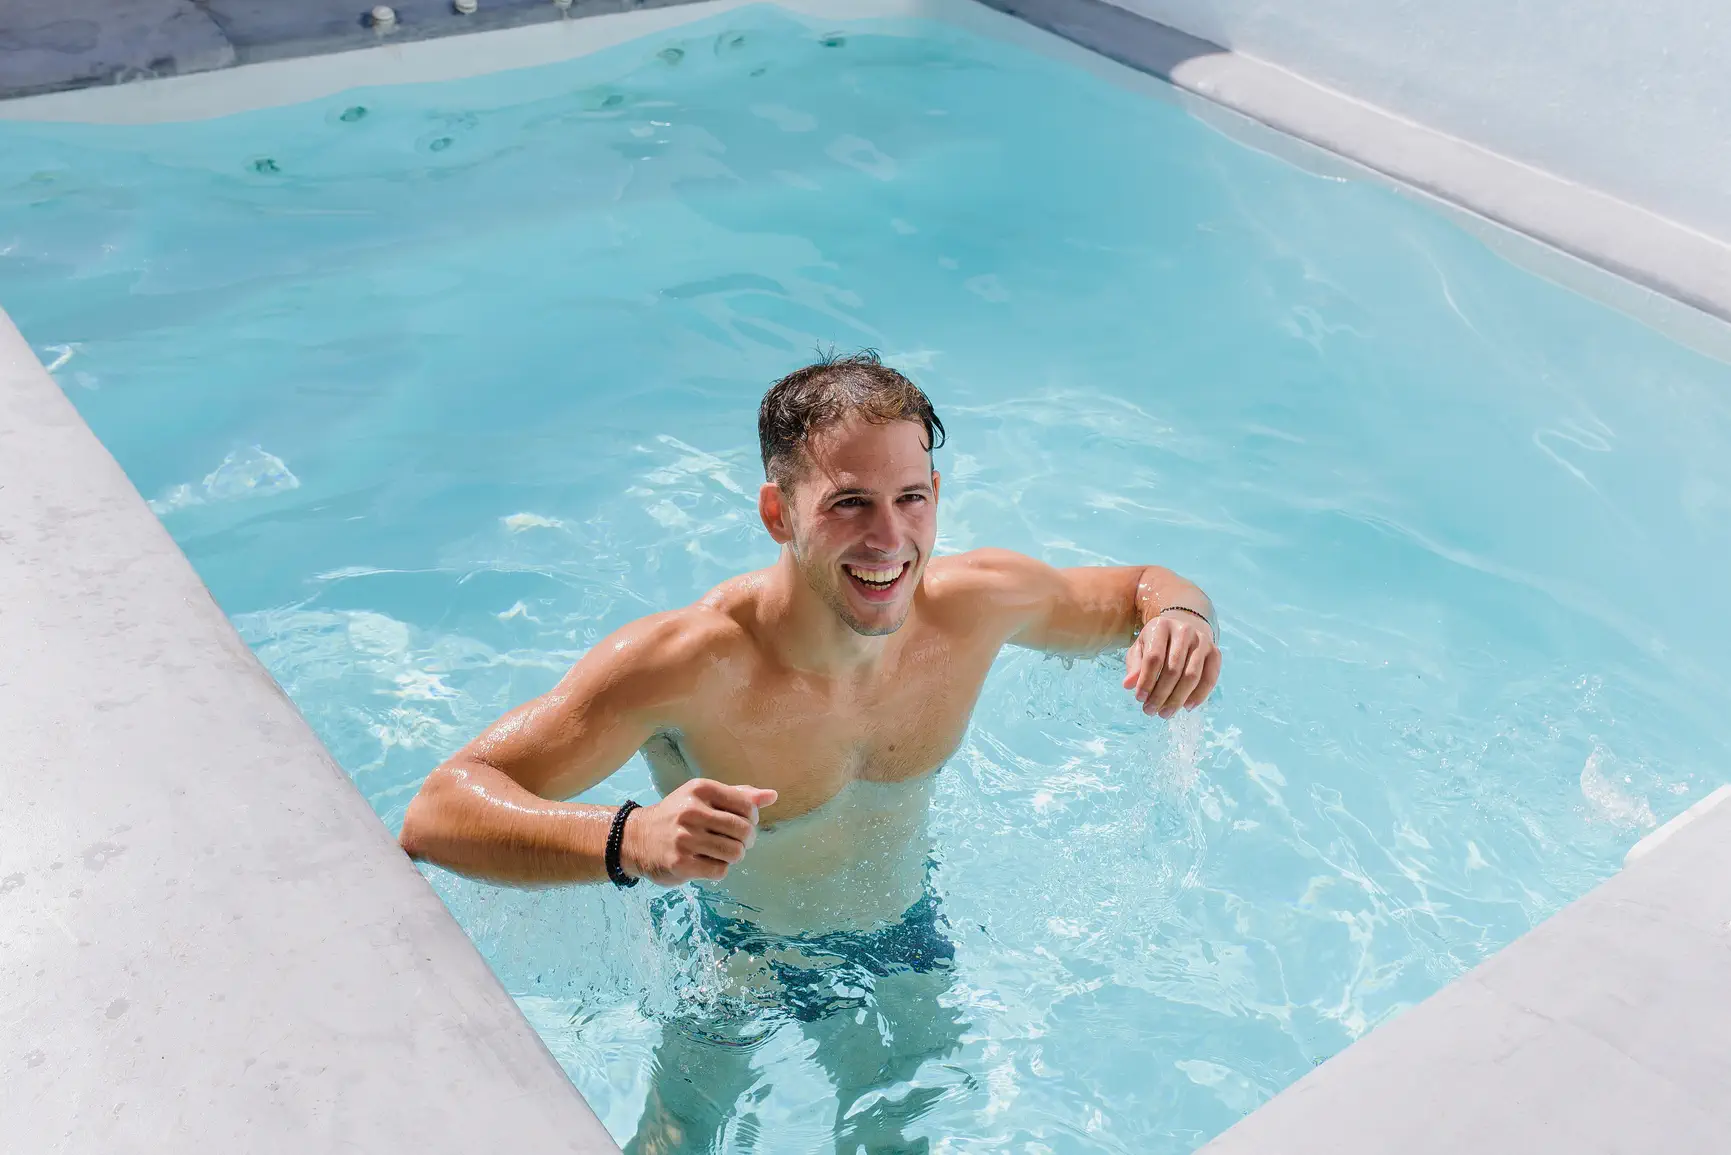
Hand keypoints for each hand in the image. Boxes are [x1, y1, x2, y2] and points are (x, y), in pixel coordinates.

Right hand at [620, 778, 777, 885]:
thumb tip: (772, 796)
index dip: (753, 819)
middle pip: (744, 831)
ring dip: (735, 856)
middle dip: (747, 840)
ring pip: (735, 853)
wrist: (636, 838)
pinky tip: (708, 863)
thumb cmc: (678, 815)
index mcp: (700, 789)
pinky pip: (720, 871)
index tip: (742, 824)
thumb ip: (739, 796)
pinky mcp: (680, 863)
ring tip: (723, 853)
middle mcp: (692, 811)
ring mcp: (684, 838)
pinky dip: (720, 869)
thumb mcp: (704, 797)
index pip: (747, 807)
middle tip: (737, 842)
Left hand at [1122, 611, 1220, 719]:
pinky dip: (1198, 696)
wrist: (1184, 629)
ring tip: (1165, 713)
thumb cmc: (1156, 643)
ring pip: (1192, 676)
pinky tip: (1186, 707)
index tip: (1139, 699)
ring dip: (1178, 699)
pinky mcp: (1215, 653)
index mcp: (1161, 626)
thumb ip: (1134, 665)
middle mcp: (1184, 631)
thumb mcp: (1140, 649)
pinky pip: (1209, 679)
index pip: (1154, 658)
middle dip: (1161, 695)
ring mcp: (1202, 641)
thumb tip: (1128, 685)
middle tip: (1151, 711)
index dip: (1146, 681)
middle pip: (1173, 669)